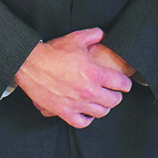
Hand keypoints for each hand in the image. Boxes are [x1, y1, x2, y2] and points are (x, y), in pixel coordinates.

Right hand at [14, 28, 132, 126]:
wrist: (31, 64)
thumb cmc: (54, 51)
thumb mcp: (77, 38)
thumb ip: (95, 35)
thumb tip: (104, 35)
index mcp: (94, 73)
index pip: (121, 84)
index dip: (126, 83)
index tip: (125, 83)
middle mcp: (88, 90)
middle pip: (114, 100)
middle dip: (117, 96)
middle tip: (114, 92)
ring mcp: (76, 103)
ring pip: (101, 113)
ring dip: (104, 107)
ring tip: (102, 101)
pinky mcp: (64, 112)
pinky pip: (82, 123)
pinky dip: (88, 119)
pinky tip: (88, 113)